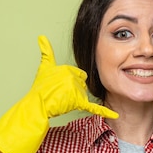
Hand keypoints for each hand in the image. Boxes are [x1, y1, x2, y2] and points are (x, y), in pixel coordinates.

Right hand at [0, 36, 117, 152]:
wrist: (37, 104)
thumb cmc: (40, 88)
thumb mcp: (44, 67)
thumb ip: (46, 51)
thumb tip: (42, 37)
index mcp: (68, 68)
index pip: (78, 74)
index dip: (70, 81)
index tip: (61, 85)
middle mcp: (73, 78)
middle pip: (81, 84)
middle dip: (73, 89)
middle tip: (60, 93)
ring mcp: (76, 90)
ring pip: (83, 94)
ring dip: (75, 98)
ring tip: (62, 99)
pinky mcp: (79, 102)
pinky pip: (94, 107)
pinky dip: (105, 112)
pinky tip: (116, 115)